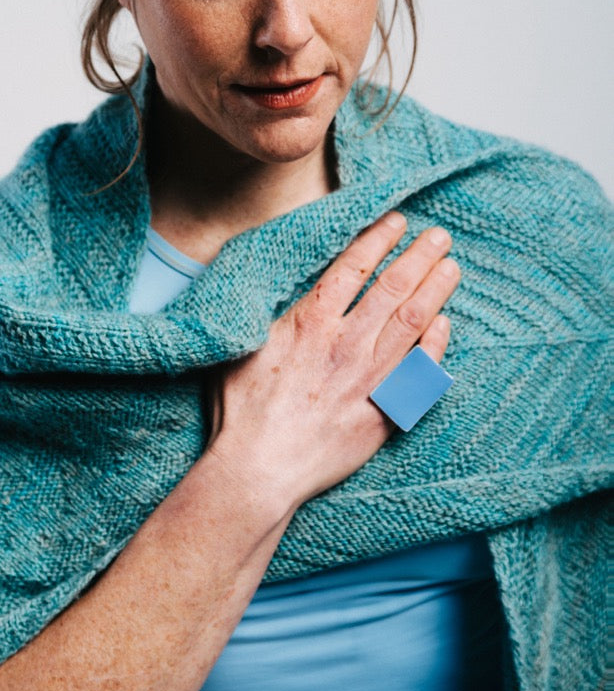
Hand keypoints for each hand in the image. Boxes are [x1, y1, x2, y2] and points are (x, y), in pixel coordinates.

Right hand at [207, 211, 458, 514]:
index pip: (354, 267)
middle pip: (392, 288)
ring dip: (435, 290)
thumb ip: (270, 311)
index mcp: (310, 322)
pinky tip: (444, 325)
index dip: (379, 239)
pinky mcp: (383, 412)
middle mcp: (346, 344)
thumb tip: (280, 281)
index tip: (398, 221)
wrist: (258, 469)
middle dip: (419, 256)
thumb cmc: (241, 410)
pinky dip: (435, 345)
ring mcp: (369, 379)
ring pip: (412, 323)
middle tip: (440, 235)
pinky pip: (419, 372)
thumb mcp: (244, 344)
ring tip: (451, 267)